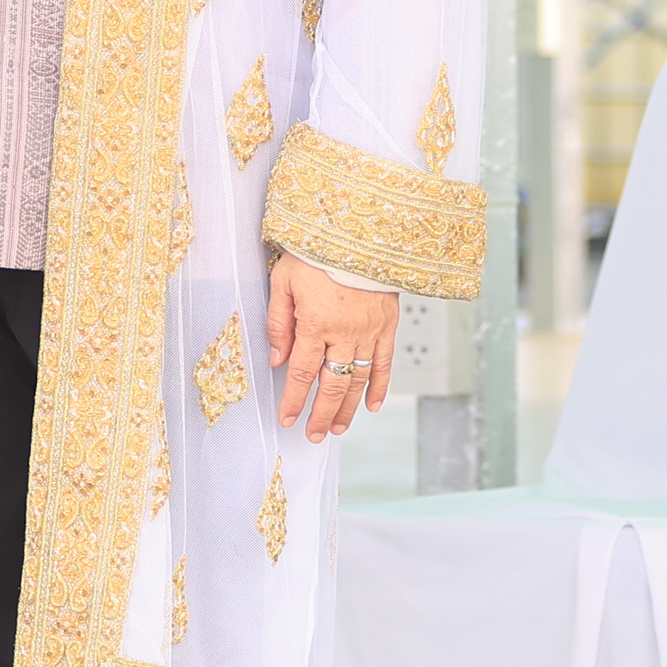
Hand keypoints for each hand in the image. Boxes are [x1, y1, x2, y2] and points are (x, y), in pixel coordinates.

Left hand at [269, 254, 399, 441]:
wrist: (361, 231)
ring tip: (337, 428)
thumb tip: (278, 359)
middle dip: (321, 413)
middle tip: (314, 435)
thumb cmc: (317, 252)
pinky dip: (380, 386)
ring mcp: (370, 330)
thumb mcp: (285, 281)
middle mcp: (345, 332)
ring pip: (359, 379)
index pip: (303, 373)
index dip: (294, 401)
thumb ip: (279, 322)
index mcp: (316, 323)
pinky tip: (373, 406)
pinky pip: (385, 362)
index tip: (287, 419)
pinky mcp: (388, 325)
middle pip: (332, 384)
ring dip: (348, 408)